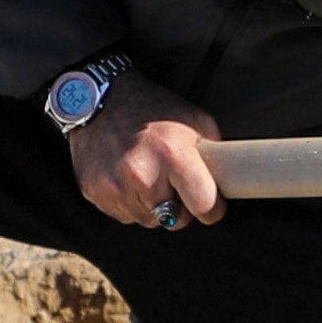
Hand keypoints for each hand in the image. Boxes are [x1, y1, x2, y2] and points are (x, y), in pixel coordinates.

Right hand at [69, 74, 226, 231]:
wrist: (100, 101)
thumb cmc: (152, 111)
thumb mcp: (195, 121)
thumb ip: (214, 156)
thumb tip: (226, 184)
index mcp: (172, 154)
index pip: (204, 206)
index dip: (212, 209)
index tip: (211, 205)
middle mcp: (143, 174)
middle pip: (175, 220)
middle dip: (180, 207)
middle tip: (174, 183)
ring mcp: (116, 186)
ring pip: (149, 220)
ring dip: (153, 205)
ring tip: (148, 175)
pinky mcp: (95, 192)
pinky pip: (124, 216)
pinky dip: (130, 202)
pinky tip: (128, 177)